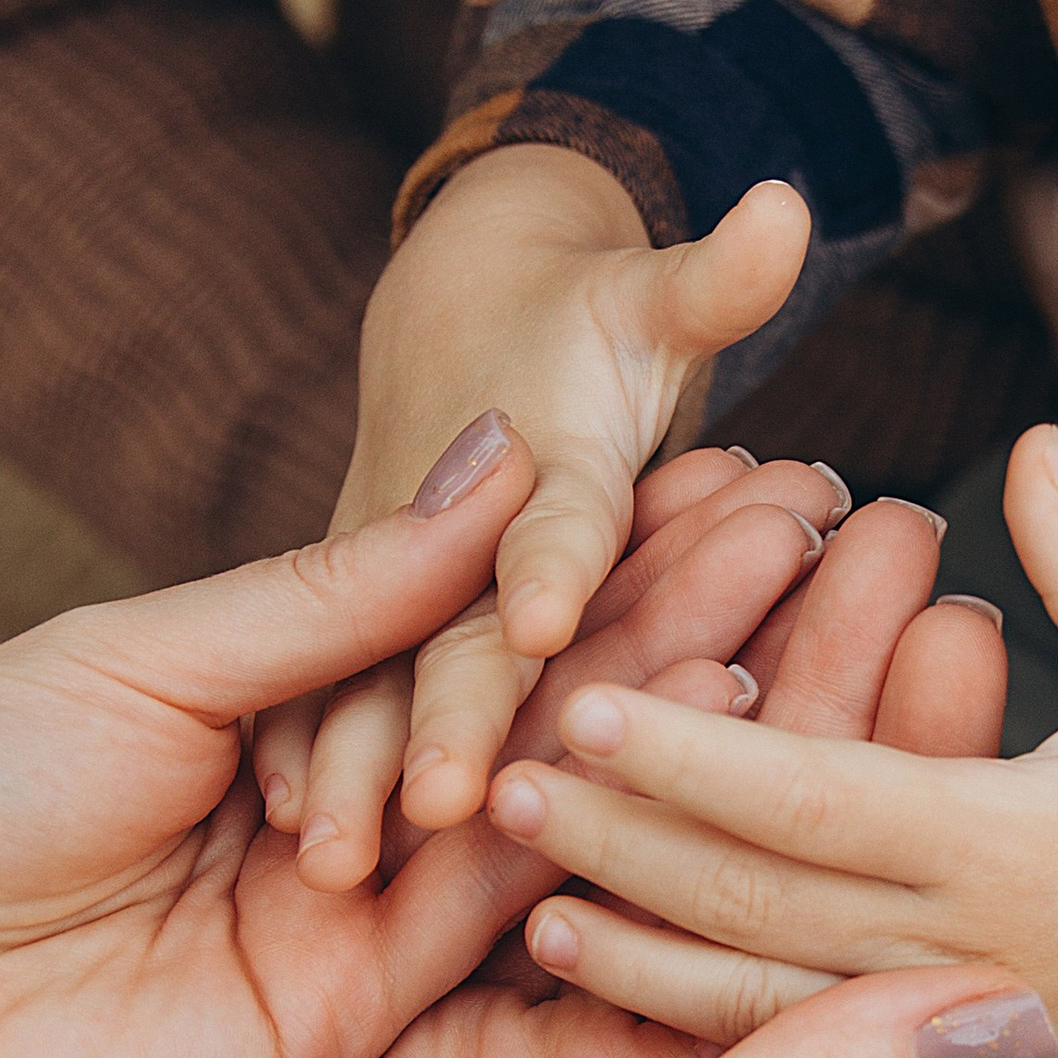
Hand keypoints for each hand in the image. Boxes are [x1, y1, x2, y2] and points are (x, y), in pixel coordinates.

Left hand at [0, 428, 827, 1057]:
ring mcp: (372, 919)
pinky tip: (729, 755)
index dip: (616, 540)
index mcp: (290, 692)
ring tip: (816, 623)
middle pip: (552, 704)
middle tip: (831, 531)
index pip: (488, 608)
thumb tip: (504, 459)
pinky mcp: (370, 1021)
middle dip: (693, 616)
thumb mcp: (144, 657)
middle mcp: (355, 803)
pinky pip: (512, 925)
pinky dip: (615, 838)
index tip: (753, 466)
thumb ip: (341, 590)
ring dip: (689, 718)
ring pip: (560, 807)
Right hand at [254, 148, 814, 873]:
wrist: (457, 303)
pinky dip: (299, 747)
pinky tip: (274, 830)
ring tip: (324, 853)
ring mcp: (391, 573)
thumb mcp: (653, 294)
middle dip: (443, 711)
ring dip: (350, 761)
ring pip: (370, 673)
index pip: (557, 516)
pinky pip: (326, 685)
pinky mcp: (352, 614)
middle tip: (435, 797)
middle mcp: (453, 519)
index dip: (550, 560)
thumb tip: (783, 205)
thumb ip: (717, 278)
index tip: (546, 614)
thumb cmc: (587, 321)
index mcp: (543, 455)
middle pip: (454, 623)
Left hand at [487, 425, 1057, 1057]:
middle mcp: (980, 955)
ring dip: (648, 975)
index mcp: (1017, 841)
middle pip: (758, 908)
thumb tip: (1023, 440)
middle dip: (625, 850)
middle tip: (506, 789)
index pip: (813, 793)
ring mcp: (973, 1048)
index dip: (691, 752)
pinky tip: (652, 1048)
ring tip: (536, 921)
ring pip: (774, 1021)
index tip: (586, 699)